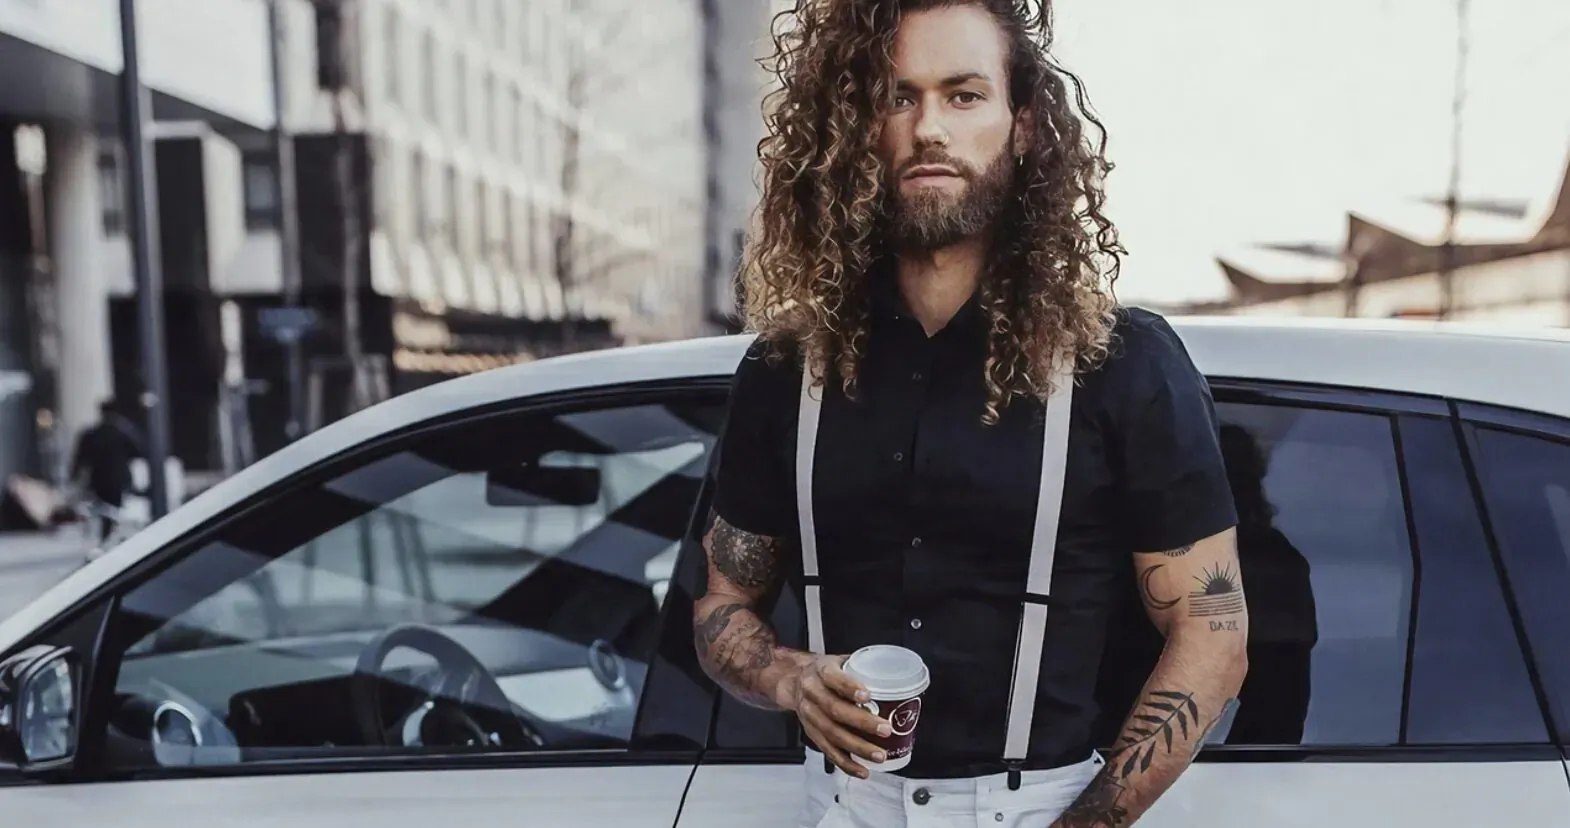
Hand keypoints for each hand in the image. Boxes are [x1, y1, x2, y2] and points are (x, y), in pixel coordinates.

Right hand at [780, 654, 891, 777]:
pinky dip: (846, 763)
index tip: (867, 696)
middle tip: (885, 729)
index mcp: (821, 671)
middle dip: (862, 722)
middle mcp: (812, 693)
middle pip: (834, 710)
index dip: (849, 687)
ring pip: (832, 734)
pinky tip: (862, 770)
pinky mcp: (812, 733)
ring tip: (879, 755)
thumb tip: (897, 678)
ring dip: (857, 747)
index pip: (833, 678)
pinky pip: (828, 751)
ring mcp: (810, 715)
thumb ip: (863, 668)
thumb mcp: (841, 660)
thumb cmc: (826, 672)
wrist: (795, 681)